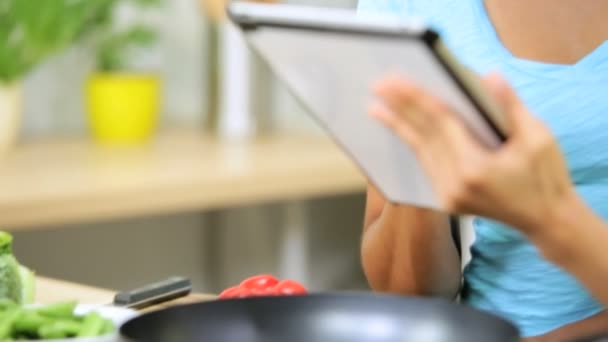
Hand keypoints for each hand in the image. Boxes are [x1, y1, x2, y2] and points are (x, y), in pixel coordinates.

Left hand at [369, 72, 579, 235]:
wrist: (546, 220)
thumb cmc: (546, 177)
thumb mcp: (538, 137)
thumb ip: (511, 106)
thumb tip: (490, 76)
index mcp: (475, 169)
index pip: (439, 124)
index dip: (416, 99)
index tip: (396, 81)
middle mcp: (455, 185)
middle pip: (422, 137)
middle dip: (399, 108)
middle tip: (379, 85)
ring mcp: (448, 196)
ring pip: (419, 152)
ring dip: (399, 126)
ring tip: (378, 106)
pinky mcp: (447, 200)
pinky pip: (426, 165)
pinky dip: (414, 144)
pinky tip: (401, 129)